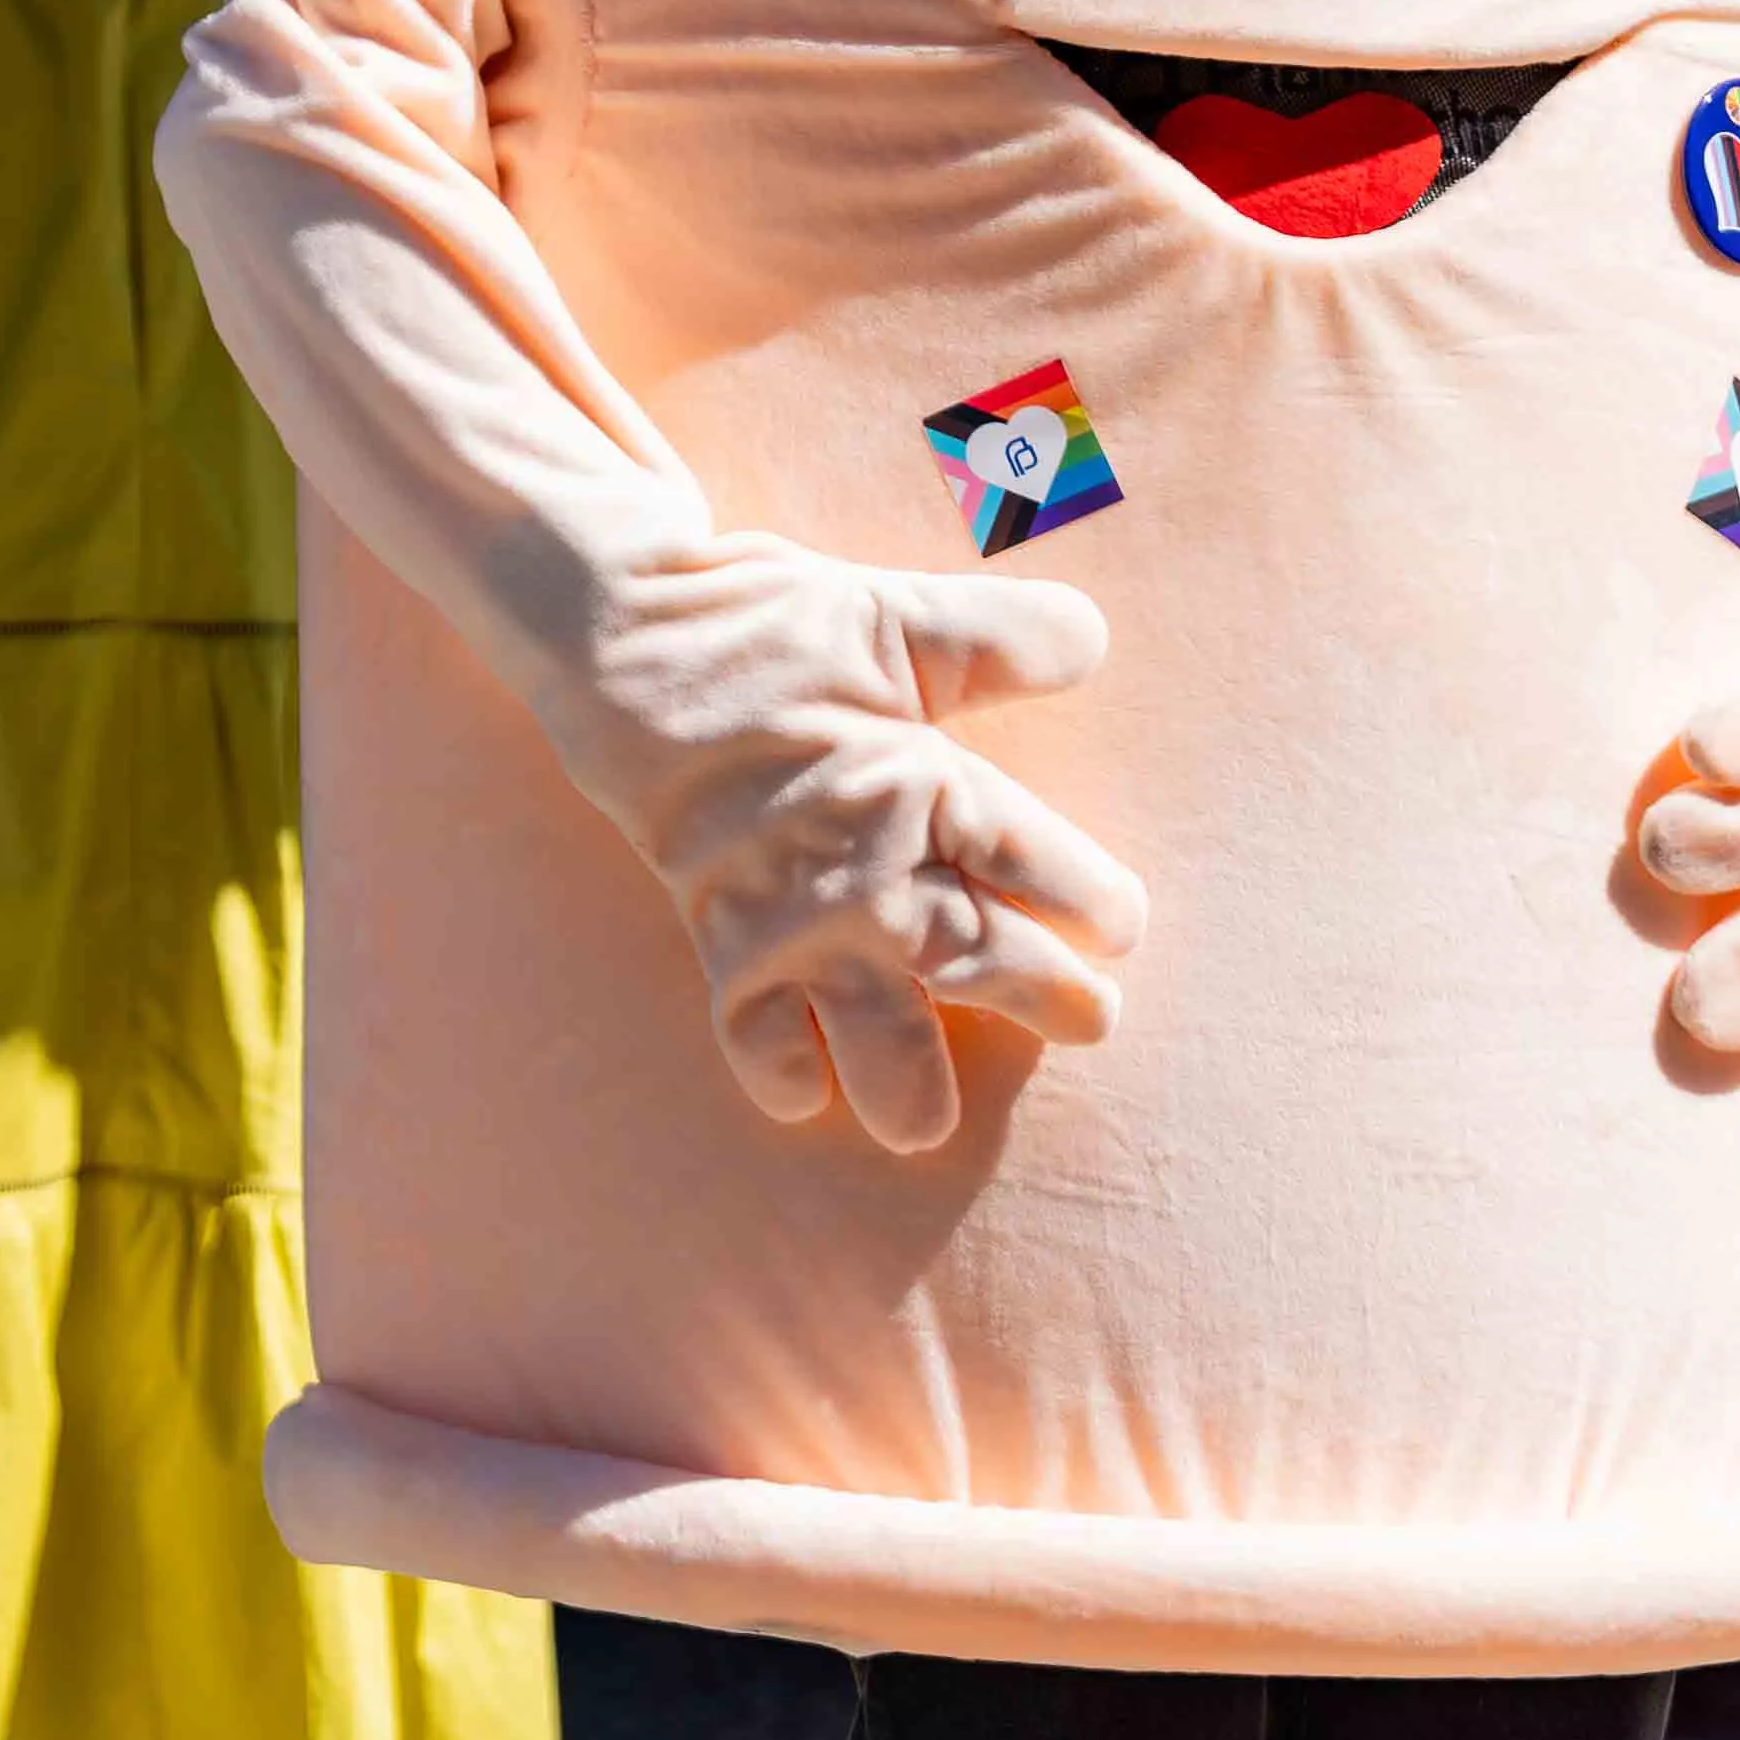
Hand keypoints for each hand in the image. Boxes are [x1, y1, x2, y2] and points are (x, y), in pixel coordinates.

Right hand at [579, 539, 1149, 1153]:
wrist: (621, 638)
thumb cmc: (767, 629)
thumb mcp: (894, 615)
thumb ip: (1004, 636)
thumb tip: (1094, 642)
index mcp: (921, 782)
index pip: (1036, 868)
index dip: (1093, 906)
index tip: (1118, 928)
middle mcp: (863, 864)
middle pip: (979, 957)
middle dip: (1045, 1000)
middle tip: (1092, 1024)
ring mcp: (789, 909)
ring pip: (873, 1020)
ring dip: (910, 1077)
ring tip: (931, 1123)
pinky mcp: (719, 926)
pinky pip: (751, 1022)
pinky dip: (774, 1068)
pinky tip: (803, 1097)